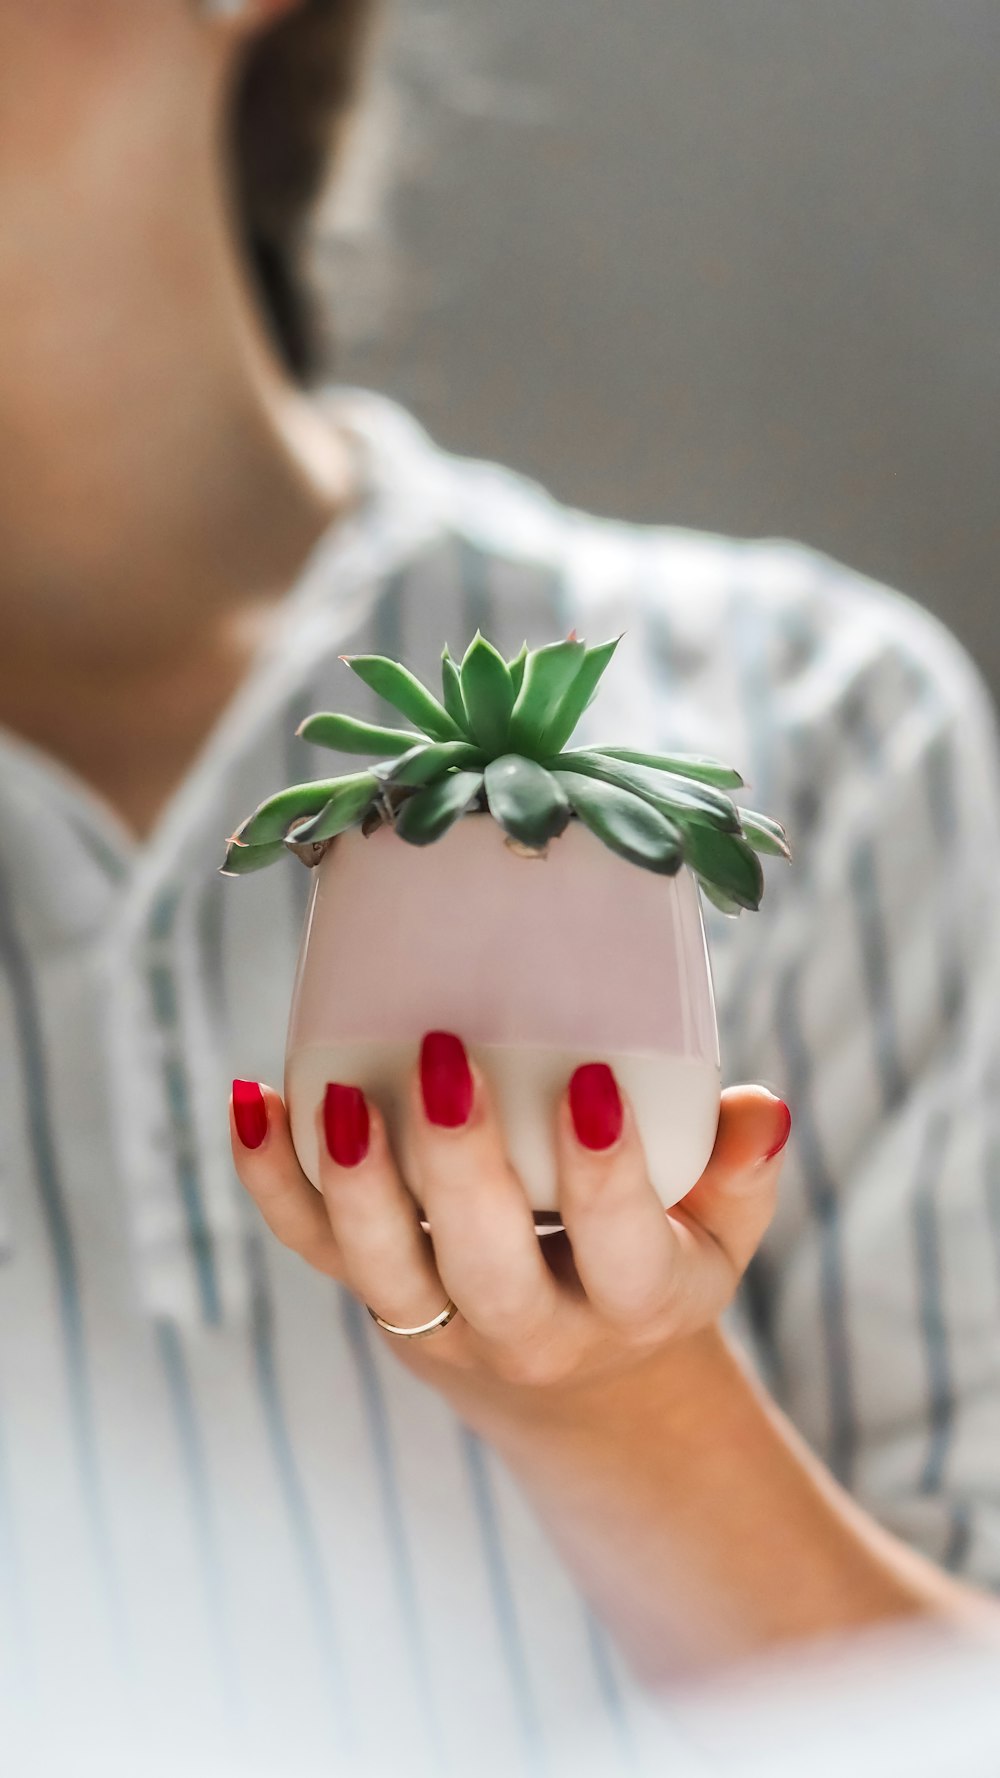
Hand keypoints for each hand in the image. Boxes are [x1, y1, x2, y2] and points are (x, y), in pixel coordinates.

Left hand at [229, 1038, 790, 1409]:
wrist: (573, 1379)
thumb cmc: (651, 1267)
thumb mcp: (716, 1239)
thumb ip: (739, 1174)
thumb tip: (763, 1109)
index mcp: (632, 1305)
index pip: (621, 1251)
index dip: (605, 1176)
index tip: (590, 1082)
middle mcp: (530, 1332)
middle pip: (487, 1270)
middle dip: (459, 1169)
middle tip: (446, 1056)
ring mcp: (439, 1322)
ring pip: (383, 1272)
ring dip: (353, 1185)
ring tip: (337, 1092)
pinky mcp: (374, 1295)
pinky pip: (311, 1249)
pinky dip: (272, 1182)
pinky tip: (248, 1101)